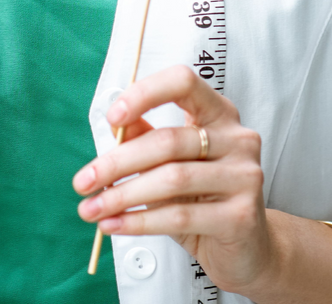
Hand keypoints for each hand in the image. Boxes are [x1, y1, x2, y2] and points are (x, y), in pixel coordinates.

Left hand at [73, 65, 273, 295]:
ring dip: (123, 196)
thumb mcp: (171, 163)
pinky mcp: (242, 216)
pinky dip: (139, 222)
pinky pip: (180, 215)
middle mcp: (238, 138)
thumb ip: (145, 138)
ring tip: (92, 208)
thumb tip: (113, 124)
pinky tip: (115, 225)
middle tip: (83, 180)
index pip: (182, 82)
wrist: (248, 249)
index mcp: (219, 113)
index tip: (112, 117)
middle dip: (117, 162)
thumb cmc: (203, 198)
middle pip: (168, 140)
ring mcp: (244, 176)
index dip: (145, 93)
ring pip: (172, 179)